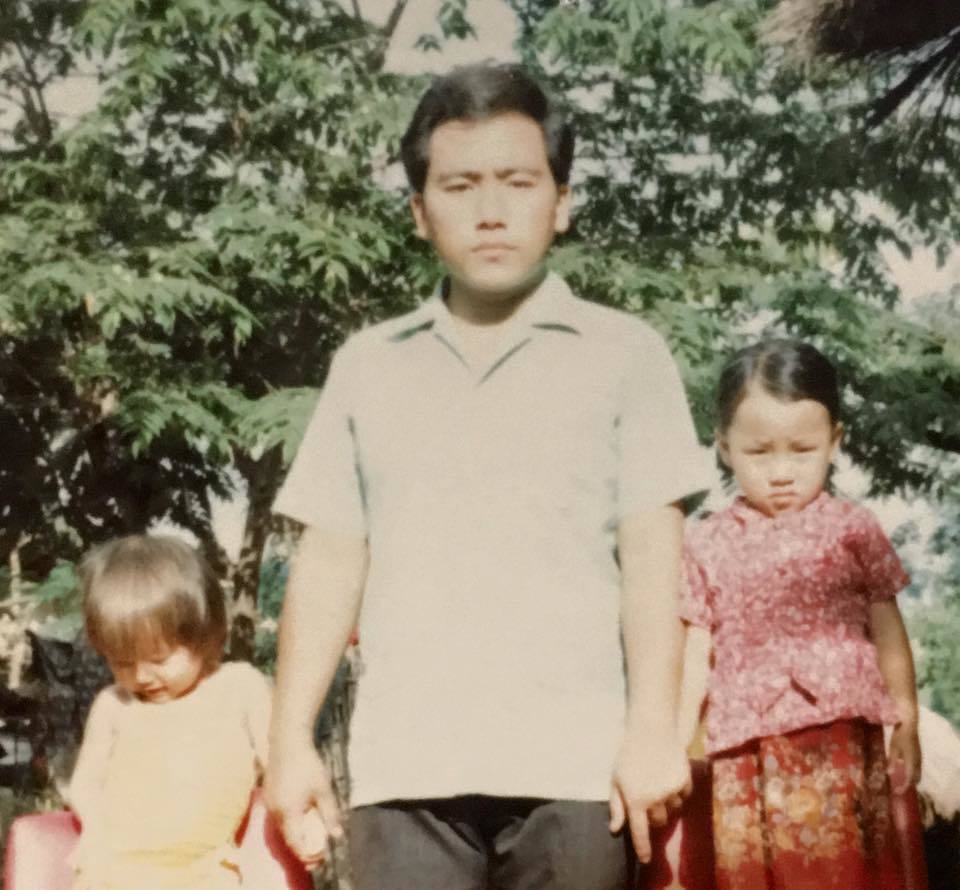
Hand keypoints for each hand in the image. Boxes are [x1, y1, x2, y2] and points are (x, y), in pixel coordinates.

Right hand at [264, 744, 341, 866]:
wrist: (288, 742)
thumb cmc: (308, 764)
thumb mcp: (323, 790)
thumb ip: (330, 814)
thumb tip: (337, 835)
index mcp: (287, 813)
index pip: (295, 844)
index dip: (308, 853)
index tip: (322, 855)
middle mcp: (274, 811)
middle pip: (287, 837)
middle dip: (302, 845)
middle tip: (319, 846)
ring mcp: (269, 803)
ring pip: (281, 826)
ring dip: (295, 832)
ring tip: (311, 831)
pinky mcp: (267, 794)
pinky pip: (277, 816)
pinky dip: (289, 821)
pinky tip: (300, 814)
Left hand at [608, 735, 690, 862]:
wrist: (651, 729)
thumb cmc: (628, 754)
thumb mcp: (616, 779)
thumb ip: (617, 805)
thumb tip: (615, 829)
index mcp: (635, 799)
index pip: (640, 832)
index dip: (643, 848)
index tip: (646, 859)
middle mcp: (654, 798)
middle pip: (658, 821)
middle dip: (653, 816)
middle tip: (648, 800)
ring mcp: (671, 790)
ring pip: (672, 809)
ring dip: (666, 803)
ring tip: (657, 783)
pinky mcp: (685, 781)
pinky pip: (684, 796)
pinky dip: (678, 792)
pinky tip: (668, 776)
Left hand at [887, 722, 920, 794]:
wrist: (909, 725)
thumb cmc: (900, 736)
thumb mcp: (893, 749)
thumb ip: (892, 762)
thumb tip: (890, 774)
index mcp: (912, 763)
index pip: (910, 780)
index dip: (904, 788)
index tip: (897, 792)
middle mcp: (918, 762)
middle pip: (916, 778)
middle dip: (908, 785)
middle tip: (899, 787)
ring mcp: (919, 758)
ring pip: (917, 773)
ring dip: (910, 778)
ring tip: (900, 780)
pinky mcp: (918, 754)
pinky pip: (916, 767)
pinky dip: (911, 772)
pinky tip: (902, 768)